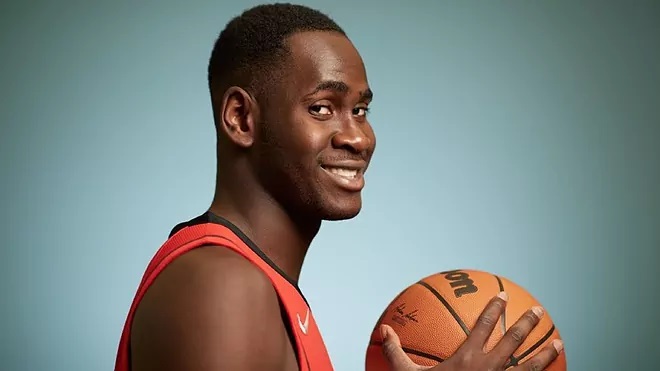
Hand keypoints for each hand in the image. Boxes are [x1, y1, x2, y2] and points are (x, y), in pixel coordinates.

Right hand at [380, 292, 563, 370]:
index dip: (494, 309)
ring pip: (530, 365)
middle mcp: (490, 368)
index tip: (502, 296)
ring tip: (559, 340)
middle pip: (514, 340)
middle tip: (539, 310)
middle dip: (528, 322)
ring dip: (545, 351)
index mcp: (468, 358)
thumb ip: (397, 352)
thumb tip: (383, 330)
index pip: (484, 326)